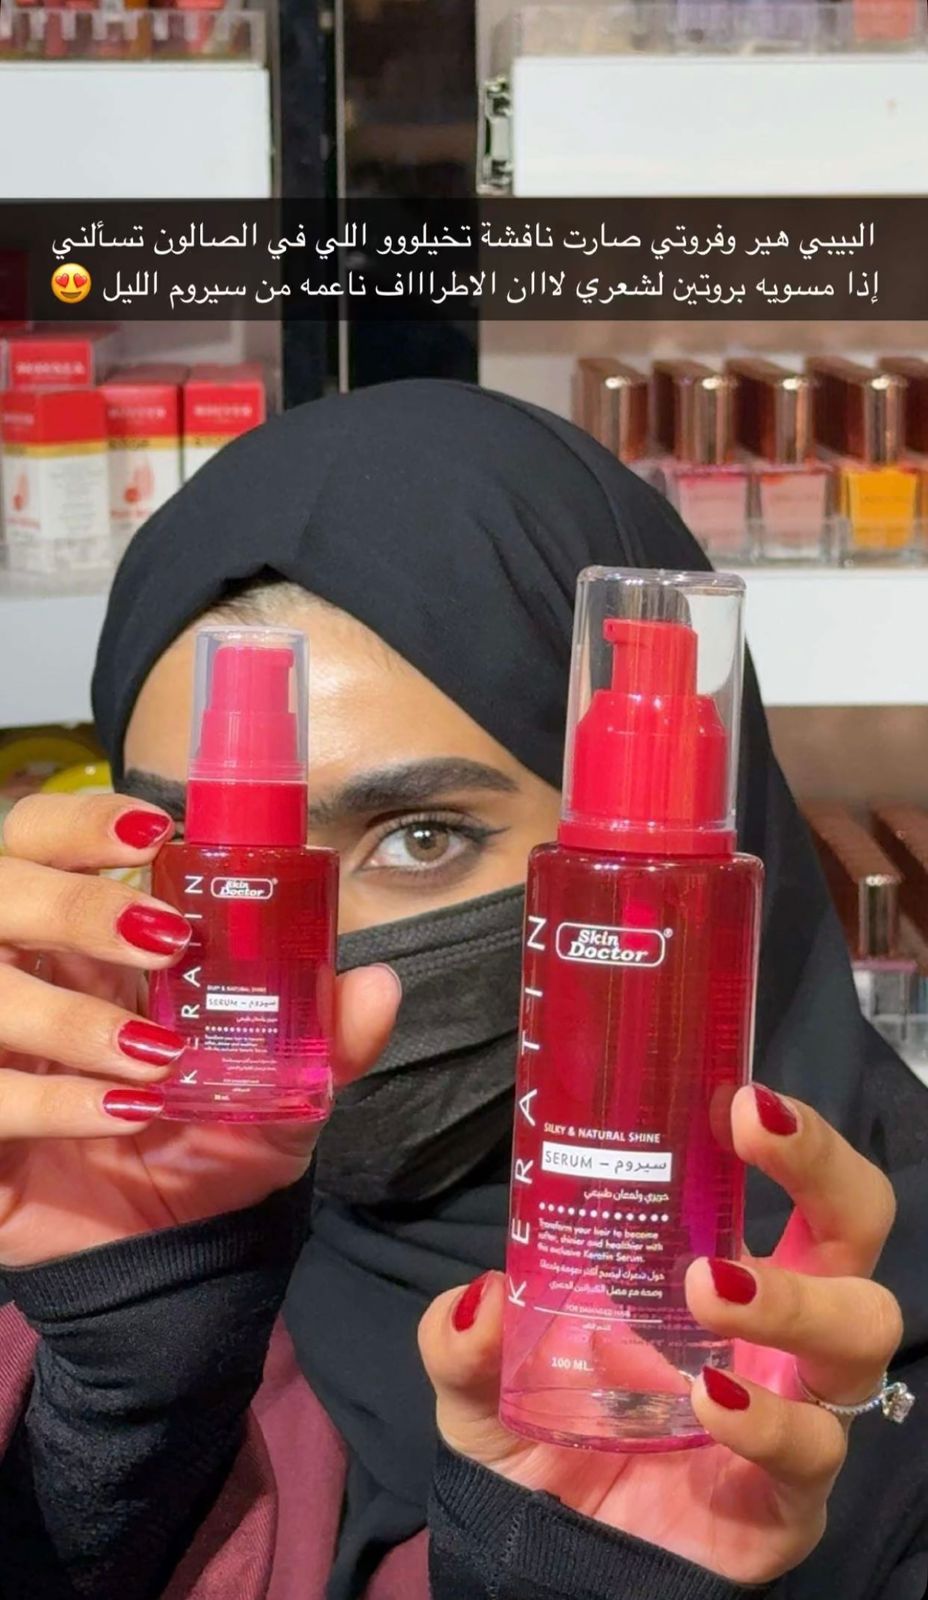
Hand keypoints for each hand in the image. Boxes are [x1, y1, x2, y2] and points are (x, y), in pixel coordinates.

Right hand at [0, 793, 398, 1267]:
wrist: (160, 1260)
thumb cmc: (202, 1150)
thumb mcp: (279, 1094)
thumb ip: (327, 1039)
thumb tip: (379, 985)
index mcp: (76, 942)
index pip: (43, 838)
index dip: (81, 821)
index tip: (153, 834)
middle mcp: (17, 973)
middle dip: (77, 905)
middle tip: (164, 942)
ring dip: (71, 1013)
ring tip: (156, 1055)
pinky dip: (53, 1099)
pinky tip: (122, 1116)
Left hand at [419, 1087, 902, 1585]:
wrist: (547, 1564)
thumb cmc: (542, 1440)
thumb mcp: (479, 1380)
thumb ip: (462, 1339)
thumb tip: (475, 1297)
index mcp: (724, 1267)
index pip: (791, 1179)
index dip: (789, 1132)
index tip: (737, 1094)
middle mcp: (777, 1326)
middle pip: (857, 1226)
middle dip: (824, 1168)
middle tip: (754, 1131)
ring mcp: (796, 1404)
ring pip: (862, 1328)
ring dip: (794, 1295)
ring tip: (707, 1285)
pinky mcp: (792, 1494)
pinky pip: (814, 1447)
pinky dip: (766, 1417)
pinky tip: (710, 1398)